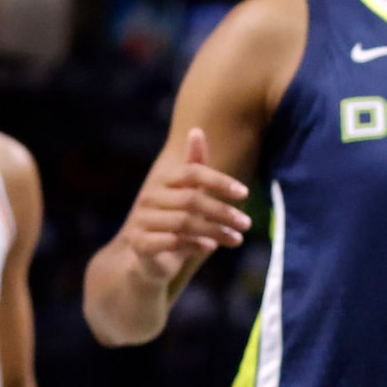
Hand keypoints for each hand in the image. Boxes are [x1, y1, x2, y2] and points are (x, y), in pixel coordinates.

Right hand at [113, 129, 248, 284]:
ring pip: (185, 223)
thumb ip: (193, 165)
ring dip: (216, 231)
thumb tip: (196, 130)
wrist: (141, 257)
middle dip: (223, 212)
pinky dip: (195, 245)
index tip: (245, 192)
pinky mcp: (140, 244)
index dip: (219, 181)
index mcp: (162, 180)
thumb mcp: (184, 191)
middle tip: (246, 223)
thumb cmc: (170, 218)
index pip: (192, 172)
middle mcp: (149, 197)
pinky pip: (172, 242)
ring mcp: (142, 221)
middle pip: (192, 200)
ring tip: (237, 239)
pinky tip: (211, 247)